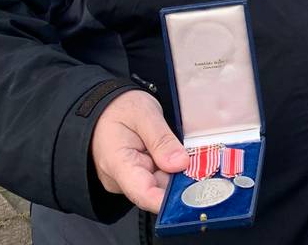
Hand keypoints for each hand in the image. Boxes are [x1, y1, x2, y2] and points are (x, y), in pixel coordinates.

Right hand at [91, 90, 189, 211]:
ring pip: (160, 185)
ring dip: (178, 174)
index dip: (169, 200)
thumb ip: (161, 140)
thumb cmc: (118, 108)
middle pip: (157, 190)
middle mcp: (121, 180)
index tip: (192, 194)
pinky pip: (158, 179)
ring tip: (190, 153)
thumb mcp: (144, 114)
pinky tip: (179, 156)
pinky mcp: (136, 177)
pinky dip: (171, 170)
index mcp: (118, 163)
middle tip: (204, 164)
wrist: (103, 107)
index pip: (144, 193)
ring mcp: (129, 180)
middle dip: (181, 181)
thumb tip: (179, 163)